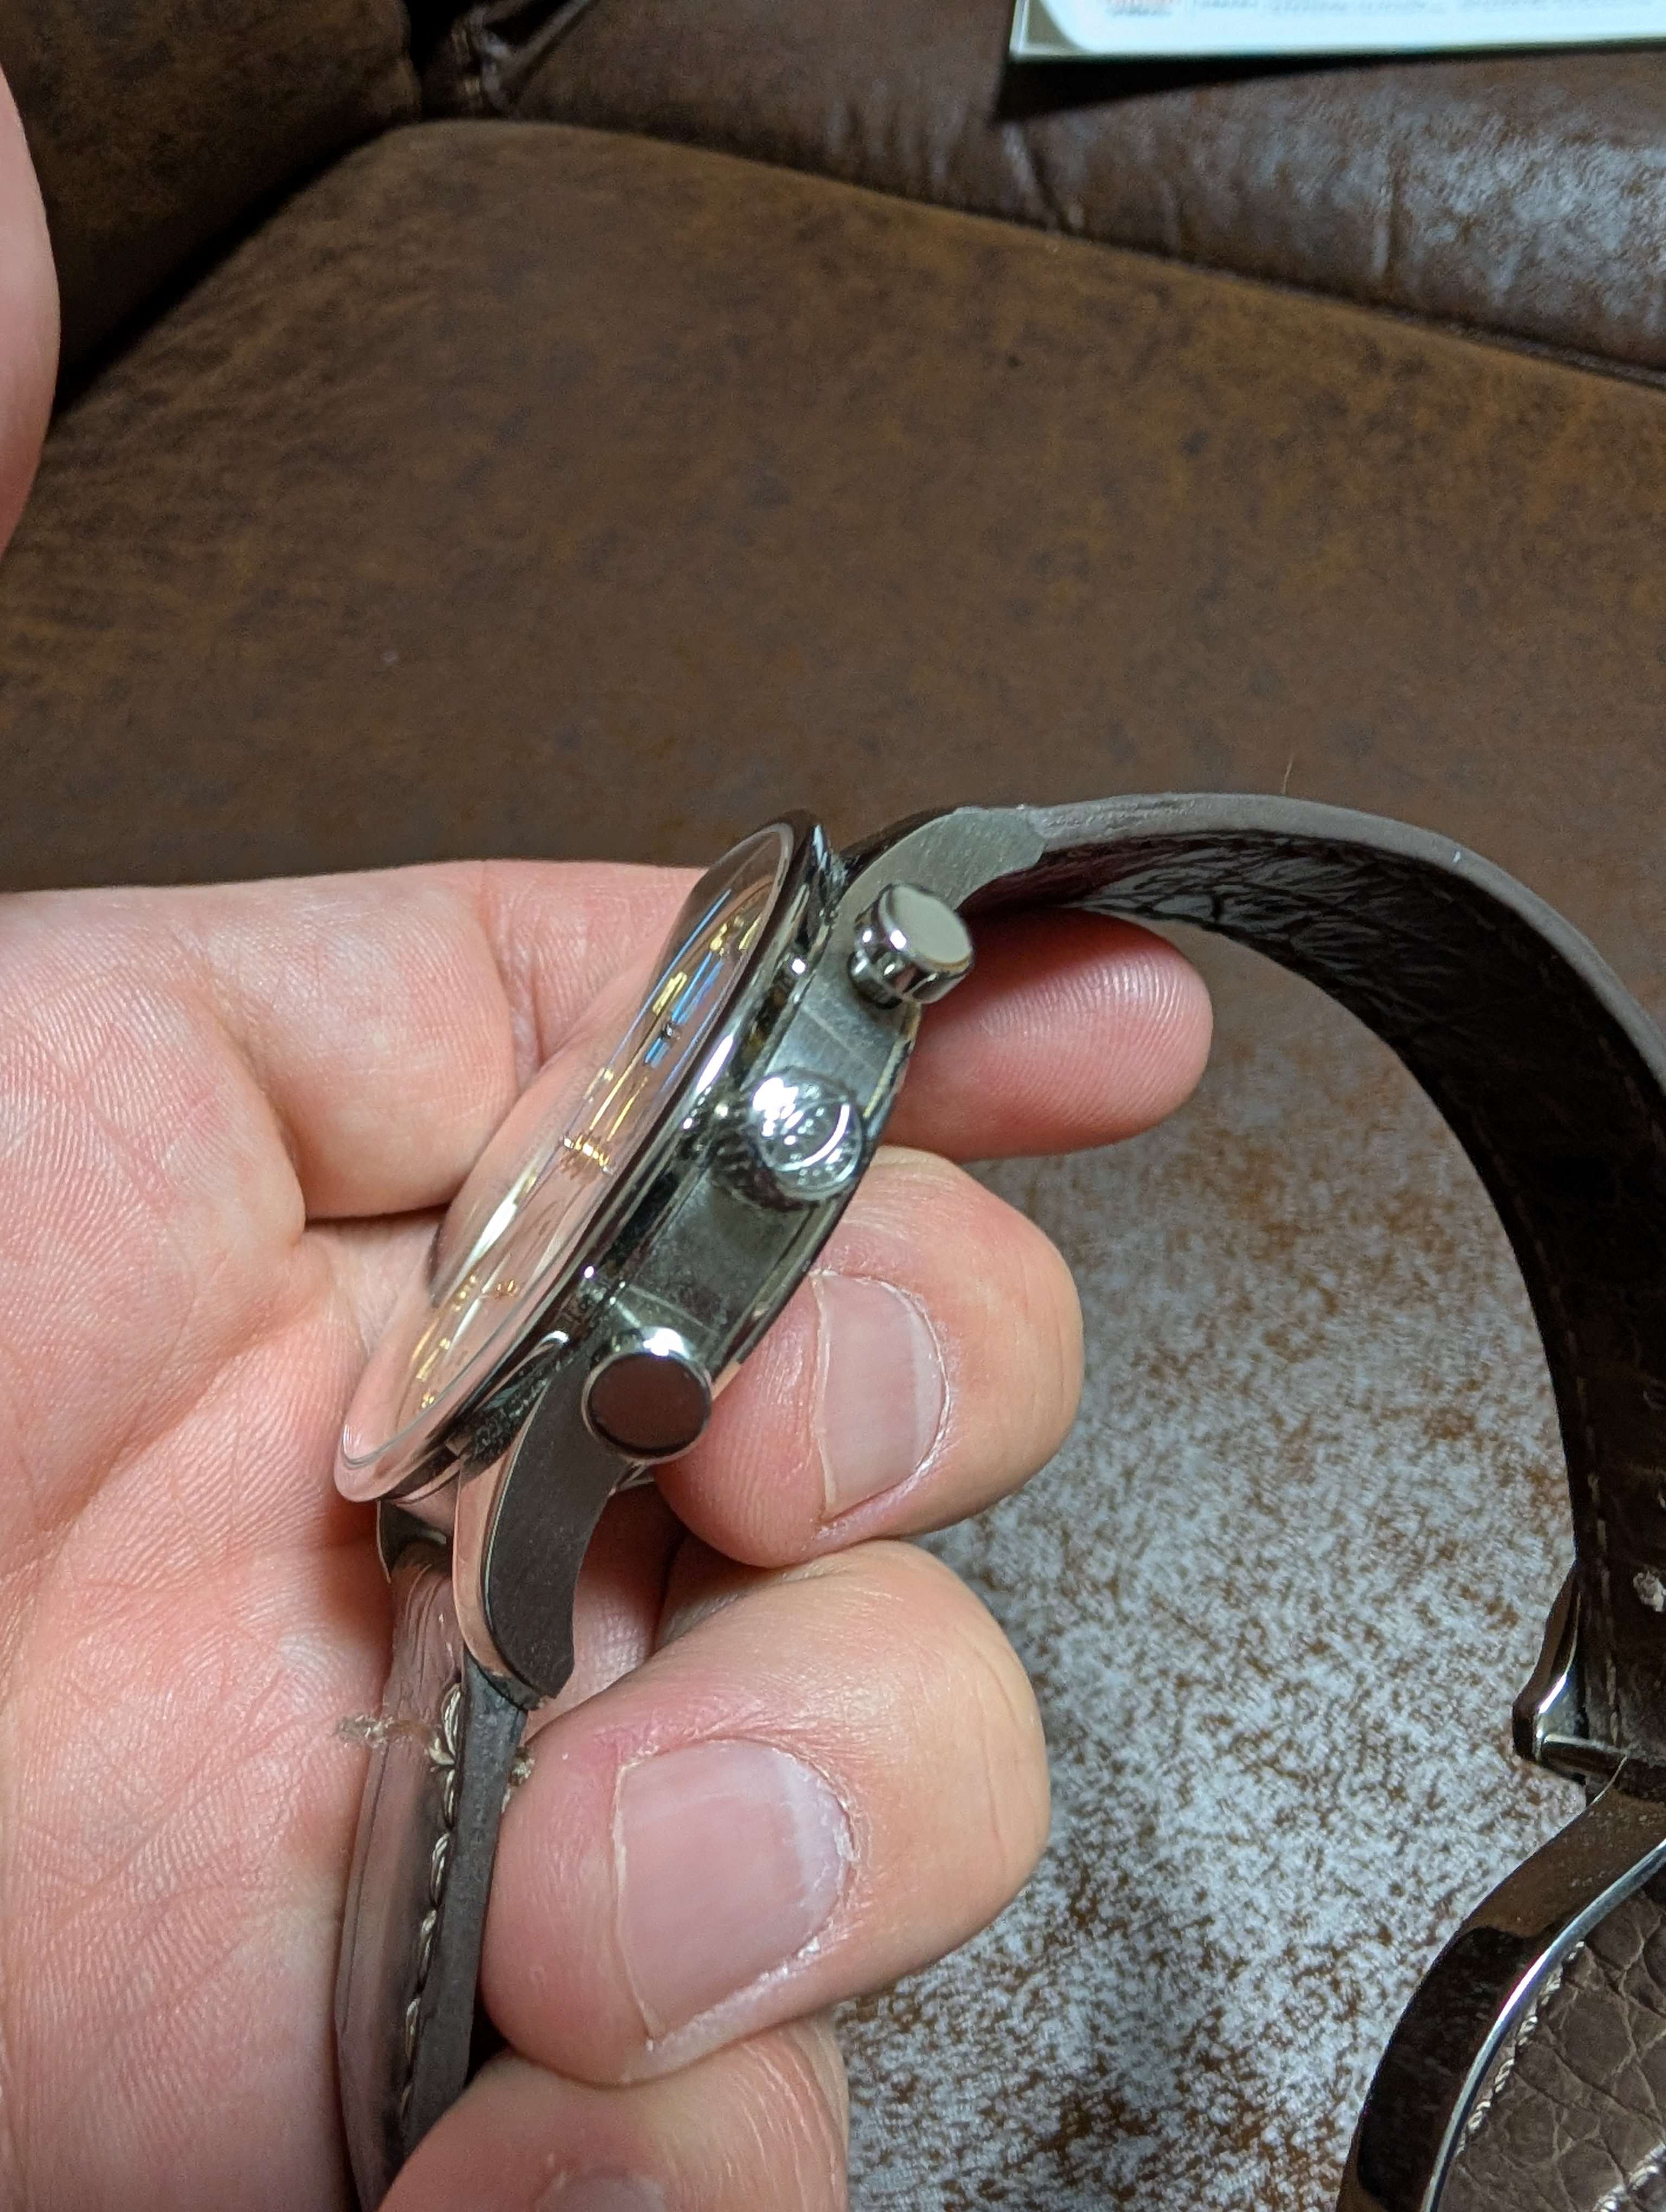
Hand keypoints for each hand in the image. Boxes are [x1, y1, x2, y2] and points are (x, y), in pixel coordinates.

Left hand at [0, 858, 1209, 2209]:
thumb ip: (385, 950)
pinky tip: (526, 2115)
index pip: (793, 1114)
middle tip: (719, 1455)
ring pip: (921, 1764)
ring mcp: (542, 1794)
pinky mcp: (510, 2083)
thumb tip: (410, 640)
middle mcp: (527, 1507)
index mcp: (439, 1259)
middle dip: (912, 1388)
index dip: (975, 1052)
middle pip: (933, 1405)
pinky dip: (687, 2146)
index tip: (1107, 1030)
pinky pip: (761, 2131)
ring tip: (562, 1872)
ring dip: (813, 1795)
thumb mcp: (91, 1069)